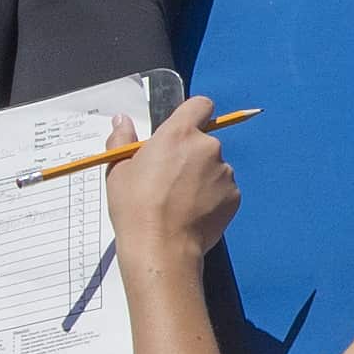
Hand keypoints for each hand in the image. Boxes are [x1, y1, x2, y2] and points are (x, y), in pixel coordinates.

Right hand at [105, 96, 242, 265]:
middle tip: (170, 178)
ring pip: (214, 167)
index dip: (194, 114)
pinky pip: (223, 190)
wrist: (161, 248)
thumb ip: (123, 139)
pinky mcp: (234, 196)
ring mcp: (224, 172)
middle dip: (191, 155)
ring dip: (202, 177)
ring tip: (179, 201)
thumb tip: (122, 120)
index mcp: (179, 134)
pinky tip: (192, 213)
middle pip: (205, 141)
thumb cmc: (136, 208)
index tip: (184, 128)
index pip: (201, 105)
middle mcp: (207, 147)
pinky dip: (212, 198)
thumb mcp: (119, 170)